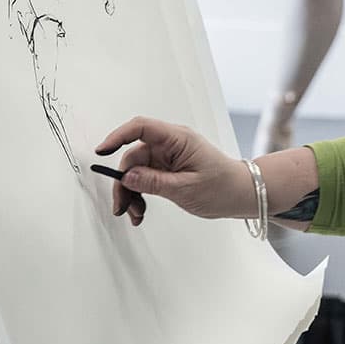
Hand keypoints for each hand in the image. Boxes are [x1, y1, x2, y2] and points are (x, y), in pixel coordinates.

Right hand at [94, 116, 254, 226]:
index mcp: (178, 139)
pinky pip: (145, 178)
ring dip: (131, 192)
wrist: (242, 194)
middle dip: (124, 182)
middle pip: (133, 156)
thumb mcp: (186, 189)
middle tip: (121, 207)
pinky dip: (140, 194)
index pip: (141, 128)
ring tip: (136, 214)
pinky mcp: (167, 168)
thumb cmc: (223, 187)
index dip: (118, 136)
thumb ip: (154, 182)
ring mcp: (168, 156)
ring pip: (136, 170)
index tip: (102, 151)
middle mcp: (170, 144)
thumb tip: (127, 176)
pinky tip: (141, 210)